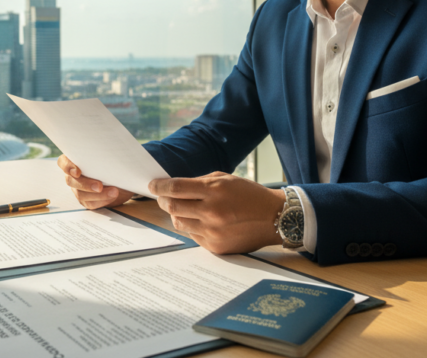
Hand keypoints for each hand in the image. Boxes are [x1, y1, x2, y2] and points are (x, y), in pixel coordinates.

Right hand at [57, 155, 133, 209]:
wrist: (122, 178)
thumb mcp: (110, 158)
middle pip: (71, 181)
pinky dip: (102, 201)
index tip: (78, 172)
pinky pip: (90, 203)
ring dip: (98, 195)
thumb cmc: (114, 164)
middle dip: (86, 184)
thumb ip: (104, 157)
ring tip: (114, 192)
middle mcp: (73, 175)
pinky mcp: (86, 200)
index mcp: (75, 160)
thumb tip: (110, 155)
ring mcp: (78, 189)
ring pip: (81, 194)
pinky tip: (112, 197)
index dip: (68, 167)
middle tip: (100, 186)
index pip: (63, 162)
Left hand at [149, 171, 285, 254]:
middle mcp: (211, 212)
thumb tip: (173, 187)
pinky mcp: (215, 247)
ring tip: (185, 209)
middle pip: (172, 207)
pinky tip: (202, 221)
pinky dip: (192, 227)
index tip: (153, 185)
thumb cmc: (249, 195)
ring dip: (176, 215)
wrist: (274, 218)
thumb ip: (199, 183)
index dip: (159, 186)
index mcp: (214, 191)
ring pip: (179, 223)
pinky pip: (193, 236)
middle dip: (163, 200)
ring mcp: (213, 232)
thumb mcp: (225, 179)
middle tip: (163, 197)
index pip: (175, 188)